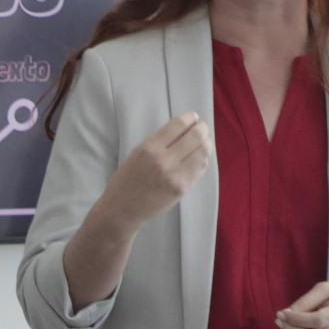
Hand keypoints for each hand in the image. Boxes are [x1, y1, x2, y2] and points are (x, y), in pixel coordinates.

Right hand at [93, 114, 213, 226]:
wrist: (122, 210)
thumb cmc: (126, 180)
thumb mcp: (137, 153)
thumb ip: (159, 141)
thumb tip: (183, 128)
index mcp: (149, 148)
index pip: (178, 125)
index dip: (190, 118)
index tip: (192, 118)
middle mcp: (164, 160)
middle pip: (195, 136)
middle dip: (202, 128)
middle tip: (202, 128)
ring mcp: (175, 176)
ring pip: (202, 152)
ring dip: (206, 143)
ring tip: (204, 141)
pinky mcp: (182, 189)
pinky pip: (201, 168)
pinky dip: (203, 159)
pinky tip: (199, 157)